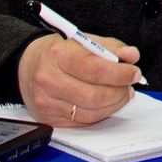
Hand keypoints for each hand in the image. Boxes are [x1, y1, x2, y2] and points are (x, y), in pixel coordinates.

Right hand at [17, 33, 141, 126]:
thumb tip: (132, 55)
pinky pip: (82, 121)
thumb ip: (110, 47)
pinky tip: (106, 103)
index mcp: (59, 55)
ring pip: (90, 111)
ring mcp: (47, 102)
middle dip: (119, 92)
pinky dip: (100, 113)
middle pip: (94, 95)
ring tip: (121, 93)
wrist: (28, 64)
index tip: (134, 72)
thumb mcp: (83, 40)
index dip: (119, 73)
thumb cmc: (59, 51)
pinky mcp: (48, 118)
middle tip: (129, 85)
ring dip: (113, 104)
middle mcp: (49, 79)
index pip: (95, 69)